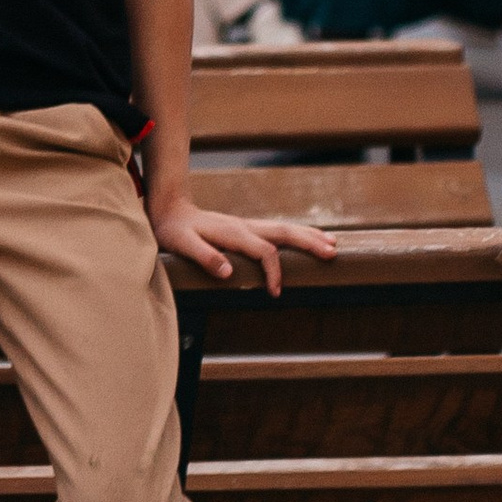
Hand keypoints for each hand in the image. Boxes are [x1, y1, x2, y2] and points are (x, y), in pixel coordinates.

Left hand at [145, 190, 341, 293]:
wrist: (168, 209)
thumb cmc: (174, 230)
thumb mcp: (182, 245)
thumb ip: (204, 257)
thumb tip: (229, 272)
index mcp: (233, 233)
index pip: (264, 252)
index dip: (273, 272)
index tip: (276, 293)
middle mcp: (244, 226)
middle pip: (283, 233)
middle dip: (309, 243)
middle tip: (332, 254)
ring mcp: (246, 226)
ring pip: (284, 229)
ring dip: (308, 236)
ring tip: (332, 244)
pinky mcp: (246, 229)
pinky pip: (277, 231)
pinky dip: (297, 234)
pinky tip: (307, 239)